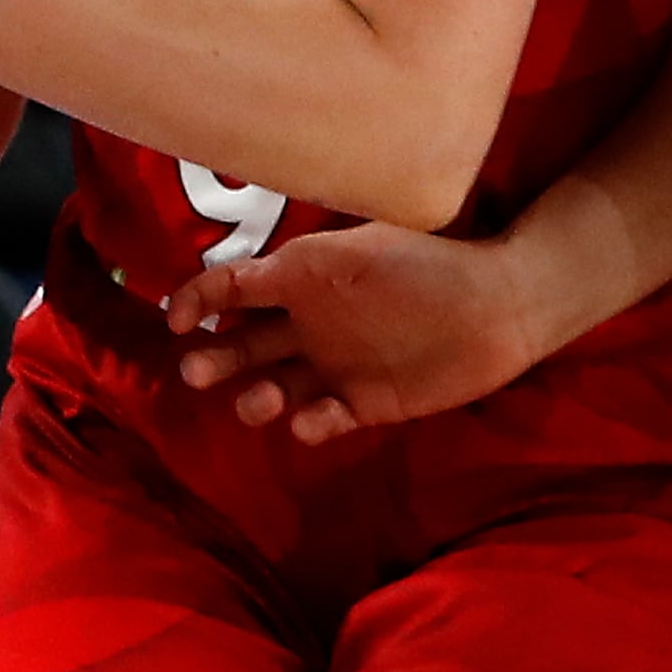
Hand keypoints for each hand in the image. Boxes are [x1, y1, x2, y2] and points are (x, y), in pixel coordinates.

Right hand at [166, 222, 544, 444]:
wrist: (495, 308)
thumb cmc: (426, 266)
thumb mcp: (355, 248)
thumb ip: (297, 262)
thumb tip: (233, 266)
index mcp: (302, 277)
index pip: (232, 287)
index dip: (196, 299)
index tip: (177, 320)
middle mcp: (309, 323)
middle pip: (242, 345)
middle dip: (213, 359)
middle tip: (196, 372)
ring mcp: (334, 365)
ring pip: (274, 387)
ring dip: (256, 397)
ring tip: (261, 401)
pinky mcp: (363, 403)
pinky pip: (321, 418)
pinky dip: (309, 423)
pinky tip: (311, 419)